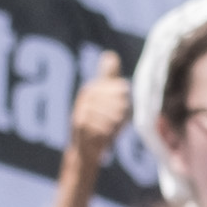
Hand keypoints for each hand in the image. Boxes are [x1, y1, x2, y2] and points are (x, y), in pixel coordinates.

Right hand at [63, 49, 129, 167]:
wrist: (83, 152)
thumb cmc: (100, 126)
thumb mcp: (107, 102)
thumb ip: (109, 80)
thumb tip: (109, 54)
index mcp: (94, 87)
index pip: (123, 90)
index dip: (126, 105)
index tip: (120, 114)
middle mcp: (87, 94)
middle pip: (120, 102)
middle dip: (121, 117)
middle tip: (114, 126)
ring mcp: (82, 107)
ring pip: (113, 116)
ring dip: (115, 128)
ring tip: (108, 133)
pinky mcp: (79, 122)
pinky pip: (105, 127)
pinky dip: (108, 135)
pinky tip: (103, 140)